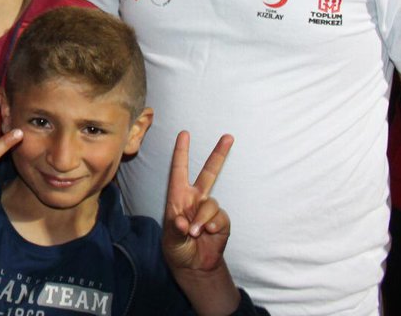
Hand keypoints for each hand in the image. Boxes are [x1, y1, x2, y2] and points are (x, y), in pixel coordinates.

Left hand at [162, 131, 233, 273]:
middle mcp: (195, 199)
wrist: (194, 266)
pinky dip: (213, 225)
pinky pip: (219, 217)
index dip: (181, 152)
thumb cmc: (176, 248)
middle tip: (229, 136)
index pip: (179, 170)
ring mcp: (209, 209)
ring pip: (211, 203)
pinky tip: (207, 234)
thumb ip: (176, 229)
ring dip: (203, 218)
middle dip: (219, 154)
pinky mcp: (221, 221)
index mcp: (178, 197)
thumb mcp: (171, 240)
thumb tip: (183, 220)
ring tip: (196, 233)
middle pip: (209, 173)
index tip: (184, 133)